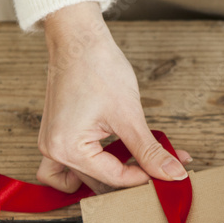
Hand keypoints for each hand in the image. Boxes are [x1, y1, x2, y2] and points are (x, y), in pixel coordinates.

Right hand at [36, 2, 189, 193]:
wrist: (78, 39)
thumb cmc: (97, 67)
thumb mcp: (129, 116)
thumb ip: (150, 152)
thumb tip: (172, 174)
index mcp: (67, 149)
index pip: (113, 179)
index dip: (144, 178)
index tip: (168, 175)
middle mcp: (53, 151)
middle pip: (97, 184)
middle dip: (131, 177)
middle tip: (160, 170)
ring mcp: (50, 144)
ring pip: (82, 179)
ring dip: (109, 177)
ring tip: (137, 167)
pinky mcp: (56, 135)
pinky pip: (66, 167)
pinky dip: (88, 169)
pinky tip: (111, 160)